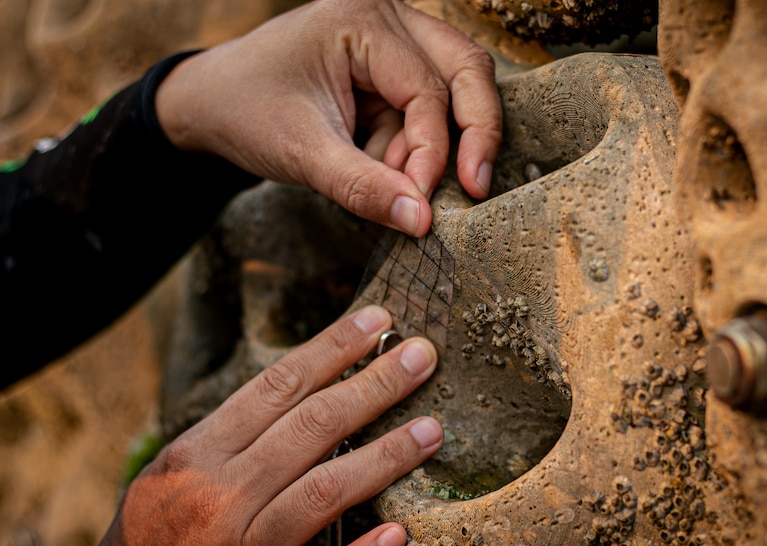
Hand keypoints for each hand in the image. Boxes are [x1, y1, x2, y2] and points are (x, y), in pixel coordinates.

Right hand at [85, 306, 442, 545]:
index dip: (332, 348)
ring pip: (324, 491)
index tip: (377, 320)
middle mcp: (220, 496)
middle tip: (422, 357)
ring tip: (431, 429)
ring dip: (384, 457)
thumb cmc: (152, 532)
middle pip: (312, 427)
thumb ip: (233, 437)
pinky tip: (397, 534)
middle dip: (373, 386)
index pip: (278, 386)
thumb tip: (308, 390)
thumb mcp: (173, 472)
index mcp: (198, 455)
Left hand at [155, 0, 502, 236]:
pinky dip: (414, 144)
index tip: (423, 205)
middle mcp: (388, 16)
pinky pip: (427, 107)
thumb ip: (361, 187)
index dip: (433, 151)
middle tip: (473, 188)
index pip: (427, 89)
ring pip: (456, 87)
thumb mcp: (302, 153)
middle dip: (472, 134)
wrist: (210, 104)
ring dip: (436, 143)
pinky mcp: (391, 67)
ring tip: (396, 179)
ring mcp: (394, 38)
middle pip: (465, 70)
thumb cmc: (246, 112)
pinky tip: (379, 163)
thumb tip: (421, 222)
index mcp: (361, 19)